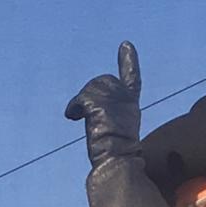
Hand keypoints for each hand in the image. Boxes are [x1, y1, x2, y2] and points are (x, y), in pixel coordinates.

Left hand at [65, 41, 142, 164]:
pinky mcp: (99, 103)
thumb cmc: (117, 158)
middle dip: (91, 97)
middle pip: (101, 83)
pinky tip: (74, 118)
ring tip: (85, 122)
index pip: (132, 79)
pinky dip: (74, 109)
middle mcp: (125, 97)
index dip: (129, 62)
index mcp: (131, 106)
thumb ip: (109, 118)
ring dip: (82, 104)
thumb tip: (86, 112)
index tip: (125, 45)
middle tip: (89, 118)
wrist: (117, 161)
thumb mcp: (118, 134)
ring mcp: (113, 98)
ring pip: (89, 90)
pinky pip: (79, 100)